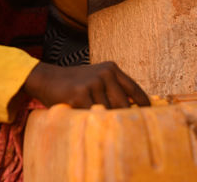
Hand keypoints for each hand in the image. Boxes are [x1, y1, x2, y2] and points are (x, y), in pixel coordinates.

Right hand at [23, 61, 149, 108]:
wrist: (47, 78)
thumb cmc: (75, 83)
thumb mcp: (96, 79)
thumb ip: (114, 89)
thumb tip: (135, 109)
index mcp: (111, 68)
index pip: (134, 89)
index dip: (144, 104)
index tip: (149, 116)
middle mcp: (104, 73)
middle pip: (124, 104)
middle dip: (123, 118)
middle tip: (123, 129)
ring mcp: (92, 83)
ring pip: (108, 112)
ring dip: (103, 120)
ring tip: (95, 119)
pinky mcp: (80, 94)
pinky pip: (92, 114)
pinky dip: (90, 119)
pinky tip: (83, 116)